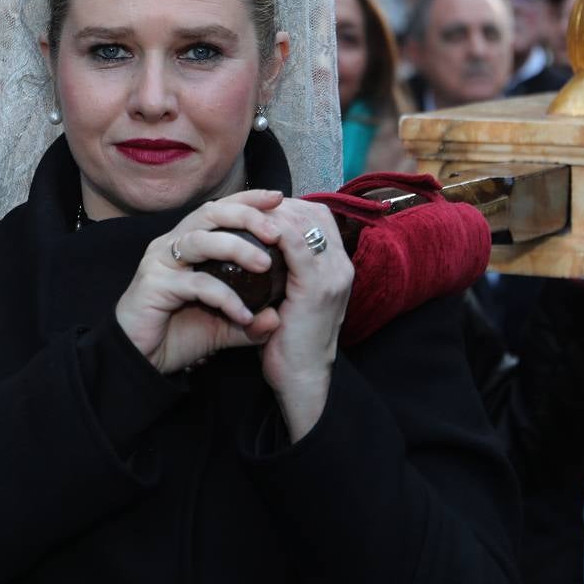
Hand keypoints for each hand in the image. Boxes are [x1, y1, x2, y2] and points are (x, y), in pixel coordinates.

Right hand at [115, 189, 284, 374]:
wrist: (140, 359)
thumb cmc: (177, 334)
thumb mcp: (221, 326)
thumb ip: (249, 321)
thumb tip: (276, 318)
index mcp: (186, 244)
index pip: (218, 211)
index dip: (247, 201)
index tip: (277, 198)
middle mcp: (171, 245)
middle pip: (209, 214)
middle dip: (245, 216)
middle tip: (276, 231)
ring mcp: (159, 262)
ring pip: (201, 241)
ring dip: (237, 247)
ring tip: (264, 263)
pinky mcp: (154, 285)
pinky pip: (196, 283)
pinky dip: (225, 297)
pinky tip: (244, 315)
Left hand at [257, 199, 352, 440]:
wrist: (303, 379)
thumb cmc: (290, 340)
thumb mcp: (292, 297)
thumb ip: (286, 271)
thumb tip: (260, 246)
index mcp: (338, 266)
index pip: (318, 216)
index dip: (288, 206)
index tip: (258, 208)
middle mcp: (341, 265)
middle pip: (313, 212)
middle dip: (278, 204)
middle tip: (245, 207)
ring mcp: (332, 275)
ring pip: (305, 222)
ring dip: (273, 212)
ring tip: (242, 215)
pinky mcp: (317, 288)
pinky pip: (296, 244)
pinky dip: (274, 230)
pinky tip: (251, 230)